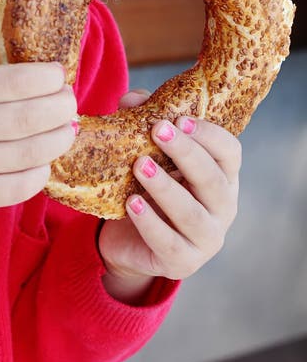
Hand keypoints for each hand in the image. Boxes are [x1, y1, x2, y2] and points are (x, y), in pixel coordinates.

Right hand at [0, 56, 76, 227]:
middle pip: (29, 117)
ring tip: (67, 128)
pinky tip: (44, 159)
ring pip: (30, 153)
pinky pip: (19, 187)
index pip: (15, 82)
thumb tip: (37, 66)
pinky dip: (41, 172)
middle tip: (70, 101)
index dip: (48, 78)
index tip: (60, 75)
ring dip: (60, 139)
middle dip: (61, 107)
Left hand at [98, 89, 241, 301]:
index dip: (209, 135)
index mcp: (221, 176)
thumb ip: (142, 122)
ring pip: (191, 213)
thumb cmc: (148, 186)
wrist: (131, 241)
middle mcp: (222, 207)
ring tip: (139, 166)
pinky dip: (150, 223)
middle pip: (213, 180)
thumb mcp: (148, 152)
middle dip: (186, 153)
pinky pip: (168, 242)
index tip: (179, 119)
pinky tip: (132, 203)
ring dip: (165, 187)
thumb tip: (131, 99)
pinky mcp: (183, 262)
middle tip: (158, 131)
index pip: (230, 152)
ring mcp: (206, 238)